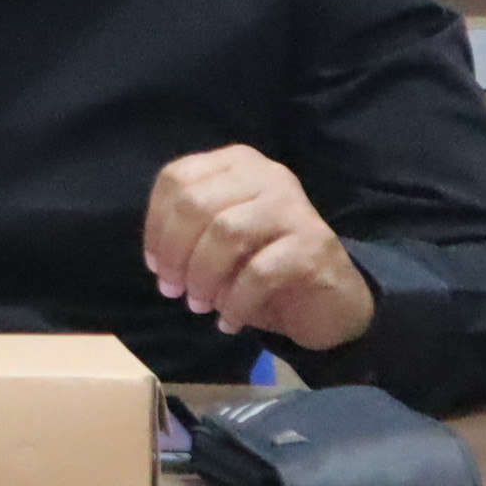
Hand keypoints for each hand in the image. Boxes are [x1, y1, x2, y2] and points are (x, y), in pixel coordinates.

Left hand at [143, 146, 372, 351]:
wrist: (330, 301)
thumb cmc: (264, 265)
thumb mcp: (218, 241)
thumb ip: (188, 231)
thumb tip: (157, 256)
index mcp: (237, 164)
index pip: (176, 178)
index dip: (156, 225)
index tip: (155, 265)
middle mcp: (268, 175)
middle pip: (196, 203)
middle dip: (174, 253)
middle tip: (172, 290)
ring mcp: (294, 207)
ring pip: (226, 232)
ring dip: (202, 277)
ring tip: (198, 305)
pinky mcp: (314, 244)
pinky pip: (259, 271)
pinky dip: (235, 301)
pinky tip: (229, 321)